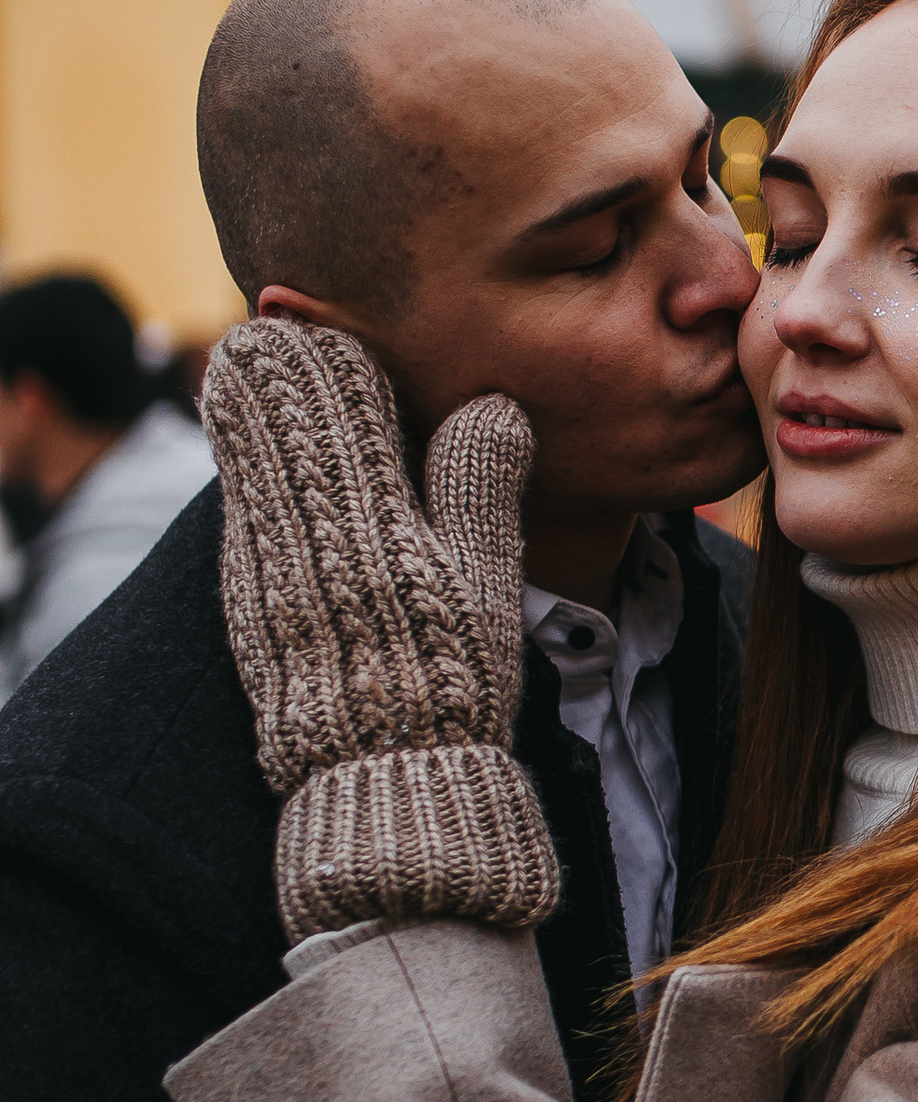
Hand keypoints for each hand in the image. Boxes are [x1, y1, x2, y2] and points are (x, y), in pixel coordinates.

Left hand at [199, 320, 559, 941]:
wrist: (379, 775)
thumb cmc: (449, 678)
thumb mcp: (486, 577)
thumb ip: (482, 481)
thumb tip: (495, 403)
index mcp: (370, 503)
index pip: (337, 385)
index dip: (341, 346)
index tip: (349, 329)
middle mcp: (301, 520)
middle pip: (274, 401)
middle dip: (287, 360)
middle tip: (296, 327)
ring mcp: (261, 553)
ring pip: (242, 444)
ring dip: (258, 404)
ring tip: (263, 366)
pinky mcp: (243, 589)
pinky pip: (237, 500)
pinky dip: (248, 463)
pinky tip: (260, 449)